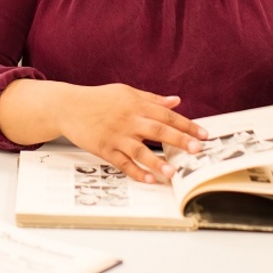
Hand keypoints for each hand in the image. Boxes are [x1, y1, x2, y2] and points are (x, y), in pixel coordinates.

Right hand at [57, 86, 204, 183]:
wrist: (69, 106)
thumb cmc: (99, 98)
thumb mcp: (126, 92)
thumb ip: (152, 98)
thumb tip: (176, 101)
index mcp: (136, 105)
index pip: (166, 115)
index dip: (186, 125)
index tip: (203, 135)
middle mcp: (128, 120)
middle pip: (157, 131)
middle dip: (179, 141)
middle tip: (197, 150)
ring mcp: (116, 136)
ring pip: (140, 151)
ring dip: (157, 162)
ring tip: (173, 173)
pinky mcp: (104, 149)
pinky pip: (122, 163)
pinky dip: (135, 172)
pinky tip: (148, 180)